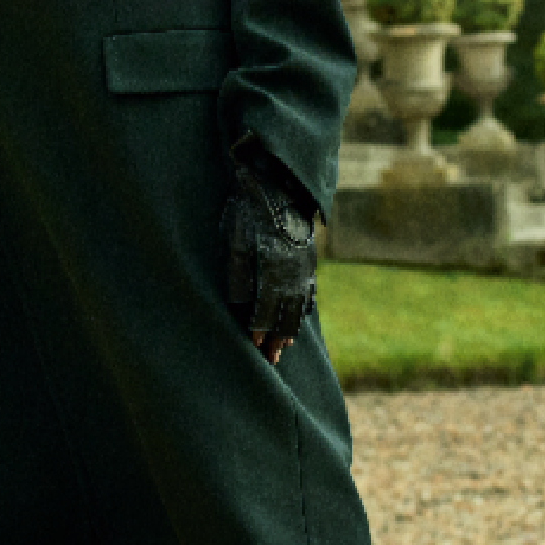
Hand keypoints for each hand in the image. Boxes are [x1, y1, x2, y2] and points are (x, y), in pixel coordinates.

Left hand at [221, 164, 317, 367]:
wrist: (278, 185)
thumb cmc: (249, 212)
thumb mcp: (235, 241)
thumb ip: (237, 276)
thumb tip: (237, 308)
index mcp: (272, 271)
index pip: (266, 311)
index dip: (260, 330)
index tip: (255, 347)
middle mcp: (292, 274)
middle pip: (286, 315)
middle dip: (278, 338)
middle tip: (272, 359)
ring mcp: (304, 268)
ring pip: (300, 306)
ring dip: (292, 328)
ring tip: (286, 346)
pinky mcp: (309, 260)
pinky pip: (309, 291)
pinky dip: (304, 308)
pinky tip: (300, 317)